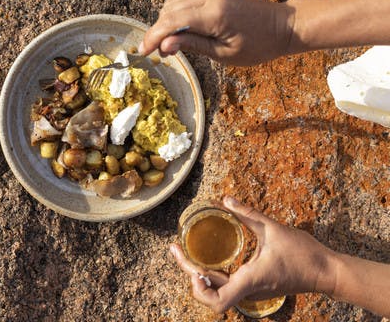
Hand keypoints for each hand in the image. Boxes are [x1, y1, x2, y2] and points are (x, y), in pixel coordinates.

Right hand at [139, 0, 295, 65]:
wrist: (283, 25)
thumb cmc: (258, 45)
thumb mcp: (224, 54)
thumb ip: (192, 46)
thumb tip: (164, 46)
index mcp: (215, 13)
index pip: (173, 21)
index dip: (154, 36)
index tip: (143, 51)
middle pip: (170, 9)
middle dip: (158, 31)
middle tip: (156, 53)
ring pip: (175, 2)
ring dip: (167, 22)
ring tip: (169, 45)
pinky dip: (178, 14)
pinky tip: (181, 31)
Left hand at [169, 196, 336, 312]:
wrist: (327, 272)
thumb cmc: (303, 253)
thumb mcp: (273, 228)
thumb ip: (248, 213)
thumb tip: (225, 199)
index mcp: (249, 280)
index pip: (217, 302)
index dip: (200, 291)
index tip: (193, 270)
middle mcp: (248, 290)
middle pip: (210, 294)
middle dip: (189, 273)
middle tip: (175, 250)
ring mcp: (252, 290)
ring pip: (217, 290)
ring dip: (200, 275)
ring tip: (185, 253)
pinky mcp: (256, 286)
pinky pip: (228, 285)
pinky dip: (213, 275)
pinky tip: (208, 258)